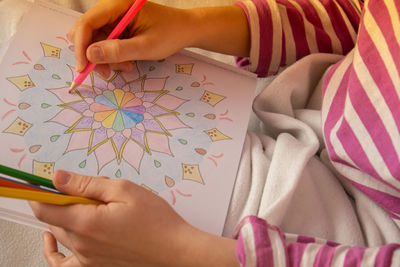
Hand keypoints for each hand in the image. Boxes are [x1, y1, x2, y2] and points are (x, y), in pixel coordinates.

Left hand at [29, 170, 238, 266]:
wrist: (175, 250)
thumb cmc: (156, 220)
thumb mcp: (124, 190)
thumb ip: (87, 184)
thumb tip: (58, 177)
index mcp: (86, 223)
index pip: (45, 207)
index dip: (38, 192)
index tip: (40, 182)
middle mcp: (82, 245)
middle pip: (52, 219)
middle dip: (60, 200)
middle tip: (84, 188)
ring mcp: (87, 259)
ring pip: (60, 234)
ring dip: (63, 217)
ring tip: (85, 205)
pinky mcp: (95, 266)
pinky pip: (64, 263)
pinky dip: (54, 251)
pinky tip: (53, 241)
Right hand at [68, 0, 248, 77]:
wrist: (186, 29)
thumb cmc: (170, 34)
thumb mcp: (145, 47)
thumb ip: (118, 51)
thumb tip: (90, 55)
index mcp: (118, 4)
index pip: (87, 22)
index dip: (81, 46)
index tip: (83, 67)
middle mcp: (112, 7)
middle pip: (87, 31)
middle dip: (94, 54)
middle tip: (107, 73)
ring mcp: (115, 17)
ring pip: (96, 40)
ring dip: (106, 58)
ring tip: (126, 67)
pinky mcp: (119, 26)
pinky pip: (106, 42)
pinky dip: (113, 56)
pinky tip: (128, 62)